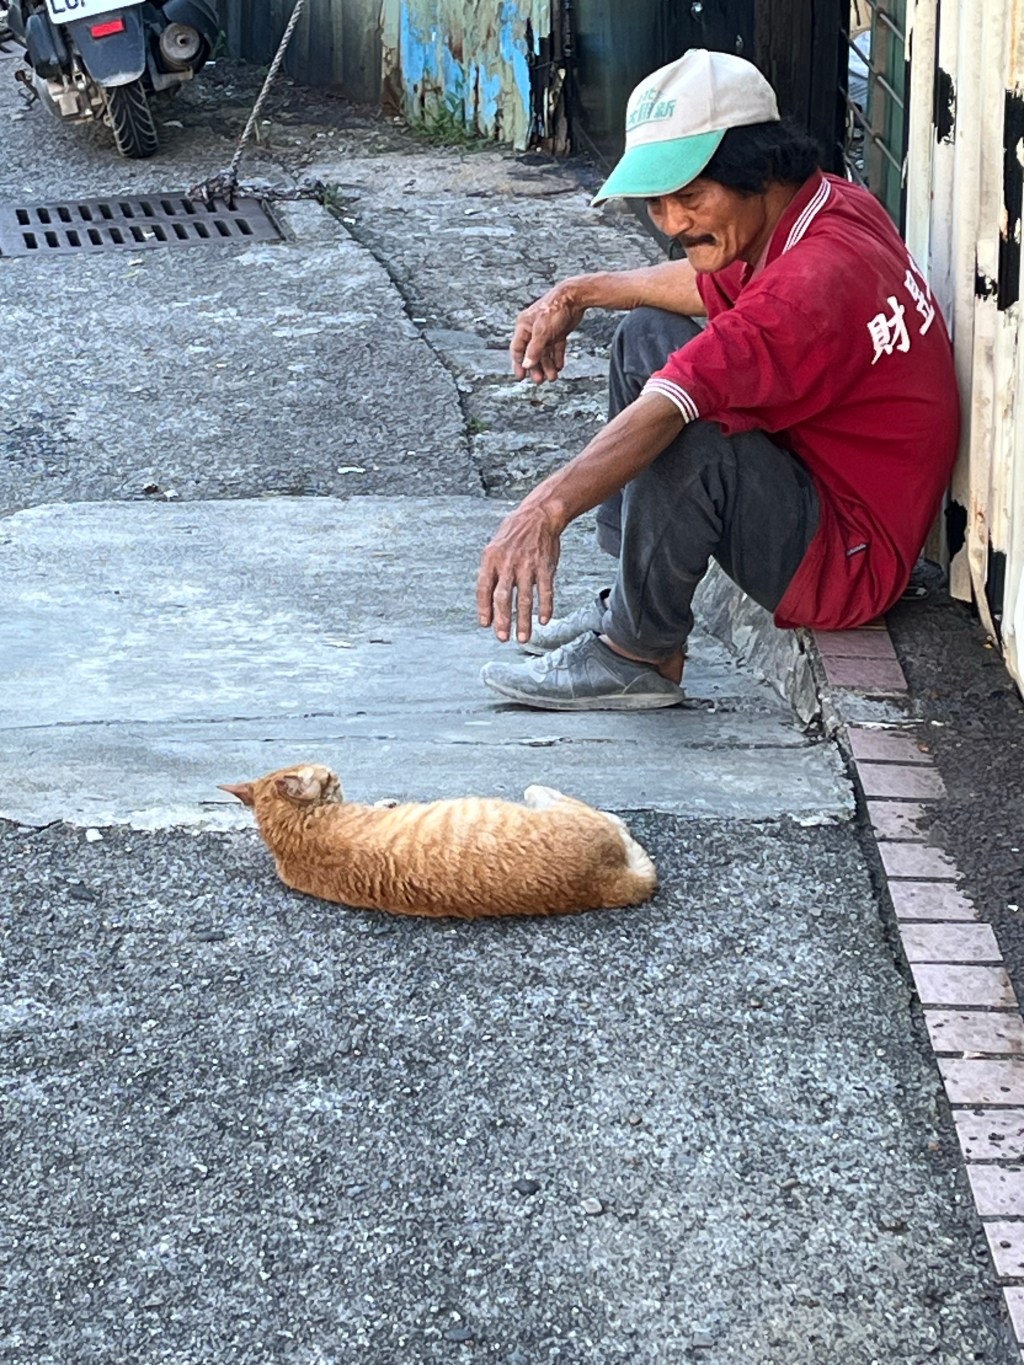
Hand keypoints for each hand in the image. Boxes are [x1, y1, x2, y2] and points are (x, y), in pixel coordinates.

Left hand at [476, 504, 561, 642]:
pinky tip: (544, 620)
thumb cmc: (515, 533)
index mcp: (491, 559)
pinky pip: (545, 591)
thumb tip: (487, 599)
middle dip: (502, 620)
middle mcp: (508, 564)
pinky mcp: (545, 567)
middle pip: (503, 597)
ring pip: (525, 599)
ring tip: (523, 637)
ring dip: (523, 621)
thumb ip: (491, 571)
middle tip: (502, 637)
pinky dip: (546, 607)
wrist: (539, 515)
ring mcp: (528, 566)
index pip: (484, 588)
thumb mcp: (495, 547)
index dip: (484, 608)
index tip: (485, 624)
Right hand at [510, 284, 584, 384]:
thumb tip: (526, 365)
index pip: (517, 348)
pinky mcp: (558, 332)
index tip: (521, 376)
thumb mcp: (542, 331)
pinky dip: (557, 357)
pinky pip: (556, 348)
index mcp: (524, 326)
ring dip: (547, 365)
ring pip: (544, 352)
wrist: (574, 296)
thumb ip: (534, 350)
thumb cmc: (555, 309)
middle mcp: (533, 329)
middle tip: (539, 380)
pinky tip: (559, 367)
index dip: (518, 363)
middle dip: (536, 367)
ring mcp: (546, 331)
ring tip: (552, 377)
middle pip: (531, 353)